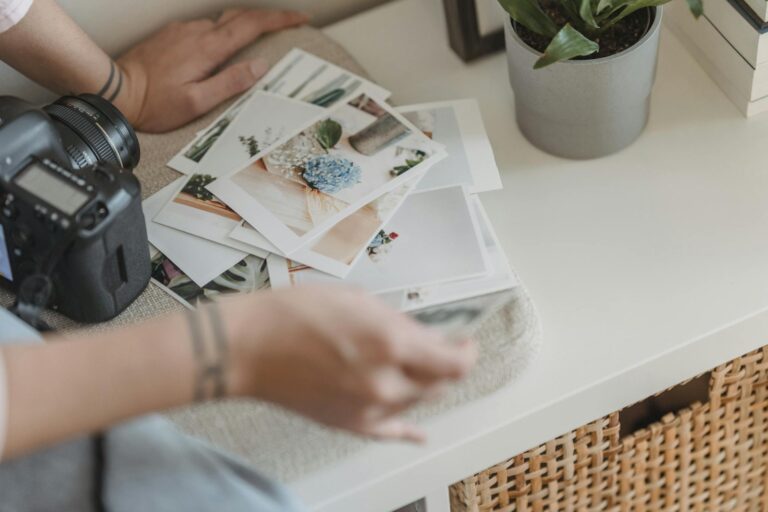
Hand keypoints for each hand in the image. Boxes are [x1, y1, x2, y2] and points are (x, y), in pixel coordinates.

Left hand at [115, 9, 308, 131]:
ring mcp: (183, 30)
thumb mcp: (197, 102)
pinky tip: (223, 46)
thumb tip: (260, 65)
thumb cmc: (155, 103)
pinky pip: (205, 27)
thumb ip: (230, 82)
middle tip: (288, 24)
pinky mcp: (172, 34)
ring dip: (243, 26)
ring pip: (221, 21)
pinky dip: (222, 32)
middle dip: (267, 18)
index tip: (299, 18)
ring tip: (258, 38)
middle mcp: (197, 32)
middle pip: (240, 16)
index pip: (252, 25)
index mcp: (209, 48)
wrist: (115, 89)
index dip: (279, 19)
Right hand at [223, 287, 476, 441]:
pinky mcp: (349, 424)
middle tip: (441, 350)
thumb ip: (399, 323)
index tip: (465, 343)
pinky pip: (390, 431)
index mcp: (391, 343)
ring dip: (422, 385)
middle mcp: (386, 381)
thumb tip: (424, 339)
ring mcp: (368, 408)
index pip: (454, 363)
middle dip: (444, 365)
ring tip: (412, 367)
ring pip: (416, 403)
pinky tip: (419, 433)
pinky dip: (407, 430)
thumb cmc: (294, 315)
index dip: (466, 352)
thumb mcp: (358, 301)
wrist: (248, 347)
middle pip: (439, 384)